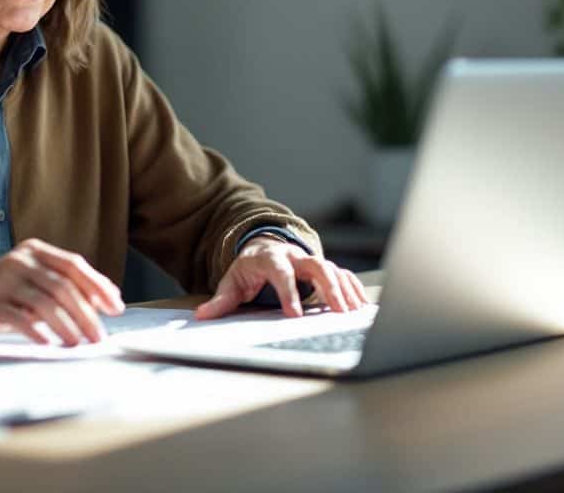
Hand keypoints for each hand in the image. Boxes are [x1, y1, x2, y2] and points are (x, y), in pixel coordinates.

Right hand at [0, 239, 124, 345]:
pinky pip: (18, 318)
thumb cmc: (6, 295)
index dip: (98, 286)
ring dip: (66, 326)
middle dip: (86, 313)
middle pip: (62, 286)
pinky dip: (36, 332)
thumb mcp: (37, 284)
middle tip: (98, 337)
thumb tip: (110, 301)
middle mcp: (20, 260)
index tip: (116, 309)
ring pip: (44, 302)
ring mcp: (2, 280)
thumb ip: (67, 287)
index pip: (74, 265)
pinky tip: (49, 345)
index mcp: (36, 251)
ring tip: (78, 344)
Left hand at [194, 236, 368, 319]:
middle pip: (315, 265)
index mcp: (270, 258)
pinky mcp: (323, 268)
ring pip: (332, 269)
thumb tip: (202, 316)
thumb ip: (220, 300)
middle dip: (328, 287)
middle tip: (337, 312)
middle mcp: (294, 256)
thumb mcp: (232, 282)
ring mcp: (310, 260)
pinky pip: (343, 275)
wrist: (263, 248)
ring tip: (353, 314)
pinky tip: (361, 307)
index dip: (288, 292)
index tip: (294, 315)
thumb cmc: (249, 269)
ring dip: (344, 290)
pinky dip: (353, 289)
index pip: (281, 273)